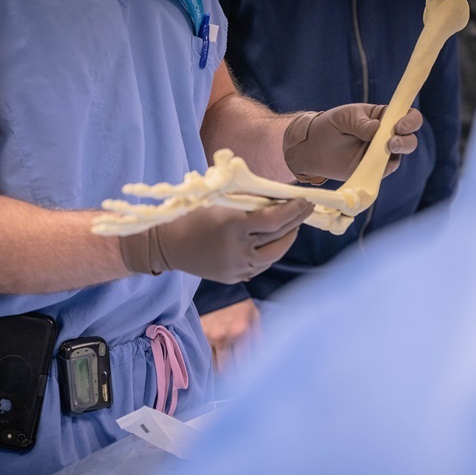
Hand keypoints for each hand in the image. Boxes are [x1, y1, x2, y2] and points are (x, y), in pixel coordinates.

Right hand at [120, 199, 313, 283]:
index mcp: (234, 227)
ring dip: (287, 238)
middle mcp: (238, 250)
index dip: (294, 210)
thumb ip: (249, 198)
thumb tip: (277, 196)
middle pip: (279, 238)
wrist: (168, 246)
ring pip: (274, 255)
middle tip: (307, 209)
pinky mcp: (235, 278)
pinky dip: (271, 251)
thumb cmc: (193, 215)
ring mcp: (237, 268)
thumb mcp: (220, 200)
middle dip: (297, 222)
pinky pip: (261, 265)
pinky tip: (275, 240)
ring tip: (293, 224)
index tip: (306, 200)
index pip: (275, 220)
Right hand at [200, 299, 260, 374]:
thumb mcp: (255, 316)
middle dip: (232, 376)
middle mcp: (223, 337)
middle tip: (237, 377)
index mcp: (240, 332)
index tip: (249, 377)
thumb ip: (259, 339)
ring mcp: (208, 337)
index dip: (247, 374)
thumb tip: (264, 359)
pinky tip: (217, 359)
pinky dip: (211, 361)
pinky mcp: (198, 335)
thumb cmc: (239, 304)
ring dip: (221, 370)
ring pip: (213, 366)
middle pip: (226, 371)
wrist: (216, 289)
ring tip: (227, 368)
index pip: (244, 364)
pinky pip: (204, 357)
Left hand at [283, 104, 423, 182]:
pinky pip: (384, 170)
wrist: (314, 146)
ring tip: (386, 148)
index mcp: (385, 118)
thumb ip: (362, 123)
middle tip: (391, 141)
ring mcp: (382, 154)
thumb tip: (378, 129)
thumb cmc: (331, 125)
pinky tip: (375, 164)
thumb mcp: (346, 117)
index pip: (408, 117)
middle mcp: (388, 136)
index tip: (399, 124)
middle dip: (406, 140)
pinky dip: (383, 167)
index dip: (410, 121)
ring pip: (400, 155)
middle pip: (409, 138)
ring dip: (397, 152)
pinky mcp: (373, 170)